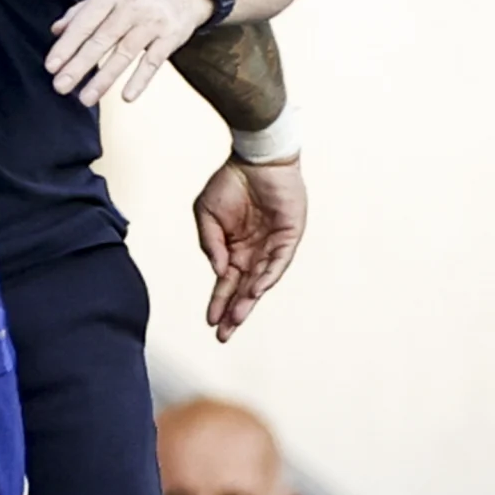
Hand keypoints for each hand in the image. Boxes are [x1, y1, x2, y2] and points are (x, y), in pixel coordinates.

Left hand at [44, 0, 209, 103]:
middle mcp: (132, 7)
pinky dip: (140, 79)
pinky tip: (126, 97)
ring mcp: (153, 22)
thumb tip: (56, 31)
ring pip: (125, 53)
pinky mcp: (172, 36)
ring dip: (104, 78)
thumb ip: (83, 10)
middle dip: (79, 65)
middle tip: (60, 87)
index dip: (67, 45)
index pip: (85, 21)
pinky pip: (154, 61)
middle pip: (102, 39)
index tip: (51, 66)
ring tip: (86, 99)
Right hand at [193, 155, 308, 339]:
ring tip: (236, 318)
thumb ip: (210, 244)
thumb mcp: (206, 215)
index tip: (210, 322)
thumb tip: (219, 271)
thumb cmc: (229, 183)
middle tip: (224, 336)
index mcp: (234, 249)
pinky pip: (278, 261)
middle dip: (234, 311)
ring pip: (261, 280)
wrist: (254, 159)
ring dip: (248, 299)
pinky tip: (255, 290)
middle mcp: (254, 251)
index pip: (227, 282)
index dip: (218, 301)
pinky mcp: (289, 235)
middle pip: (244, 288)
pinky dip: (268, 276)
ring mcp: (272, 245)